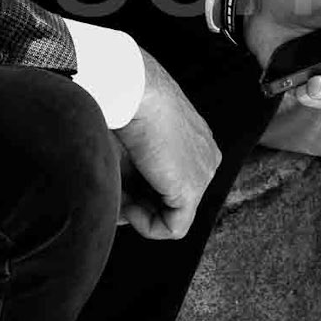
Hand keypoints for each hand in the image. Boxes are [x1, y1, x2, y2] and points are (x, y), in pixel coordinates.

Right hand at [113, 51, 220, 241]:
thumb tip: (122, 208)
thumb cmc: (125, 106)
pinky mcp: (192, 190)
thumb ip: (131, 174)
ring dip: (139, 211)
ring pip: (172, 214)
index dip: (140, 189)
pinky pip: (173, 228)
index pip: (171, 179)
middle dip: (139, 201)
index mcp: (196, 141)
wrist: (133, 92)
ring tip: (118, 190)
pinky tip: (128, 205)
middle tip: (114, 191)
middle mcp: (206, 158)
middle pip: (172, 197)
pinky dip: (146, 225)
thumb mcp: (131, 144)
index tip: (116, 183)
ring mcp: (204, 174)